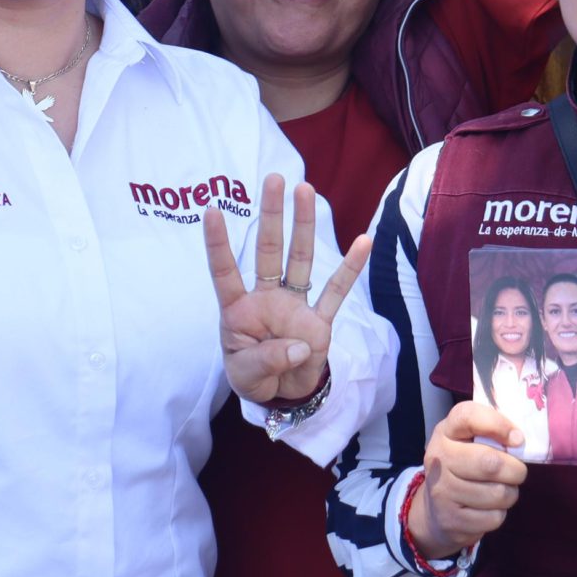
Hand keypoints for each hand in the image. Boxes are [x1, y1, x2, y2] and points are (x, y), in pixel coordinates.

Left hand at [205, 176, 373, 404]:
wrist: (282, 397)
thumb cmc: (254, 378)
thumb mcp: (247, 375)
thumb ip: (267, 361)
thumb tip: (299, 345)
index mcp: (238, 309)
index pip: (225, 271)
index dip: (219, 244)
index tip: (212, 210)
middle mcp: (266, 298)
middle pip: (268, 251)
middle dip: (271, 216)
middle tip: (273, 179)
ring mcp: (294, 306)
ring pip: (300, 260)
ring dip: (303, 225)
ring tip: (305, 190)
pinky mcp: (319, 322)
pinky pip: (336, 292)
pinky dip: (350, 268)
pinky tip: (363, 241)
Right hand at [413, 401, 528, 557]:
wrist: (435, 511)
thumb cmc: (463, 467)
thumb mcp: (469, 442)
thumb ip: (492, 433)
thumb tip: (519, 440)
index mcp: (446, 432)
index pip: (467, 416)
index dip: (497, 424)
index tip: (517, 439)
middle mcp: (439, 459)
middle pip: (491, 463)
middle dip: (515, 470)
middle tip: (516, 472)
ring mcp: (442, 491)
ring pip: (498, 493)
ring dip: (509, 493)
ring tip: (500, 490)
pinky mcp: (451, 520)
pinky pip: (494, 517)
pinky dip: (499, 513)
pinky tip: (487, 508)